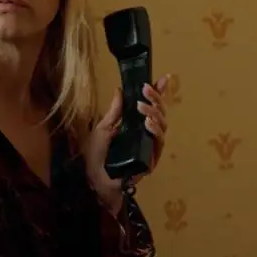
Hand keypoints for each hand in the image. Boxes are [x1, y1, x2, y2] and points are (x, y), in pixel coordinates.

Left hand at [84, 74, 170, 213]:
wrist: (92, 178)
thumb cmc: (96, 155)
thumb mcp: (103, 128)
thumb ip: (115, 111)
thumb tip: (119, 89)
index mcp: (135, 126)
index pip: (150, 107)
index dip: (158, 93)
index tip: (164, 78)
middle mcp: (145, 135)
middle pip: (160, 114)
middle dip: (155, 99)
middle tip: (145, 90)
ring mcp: (149, 147)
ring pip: (162, 127)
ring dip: (154, 113)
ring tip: (142, 106)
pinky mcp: (151, 160)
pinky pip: (158, 143)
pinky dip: (154, 131)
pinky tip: (147, 123)